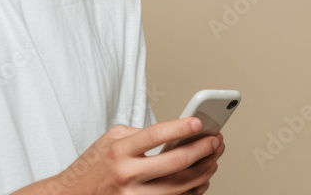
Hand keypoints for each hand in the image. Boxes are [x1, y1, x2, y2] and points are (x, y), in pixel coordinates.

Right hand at [43, 118, 225, 194]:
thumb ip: (139, 135)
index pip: (154, 135)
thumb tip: (175, 134)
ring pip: (181, 186)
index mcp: (119, 151)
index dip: (180, 128)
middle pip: (175, 163)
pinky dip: (193, 190)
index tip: (199, 122)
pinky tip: (202, 178)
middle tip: (216, 140)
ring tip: (214, 158)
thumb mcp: (111, 140)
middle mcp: (127, 175)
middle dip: (202, 150)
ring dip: (204, 171)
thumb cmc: (95, 165)